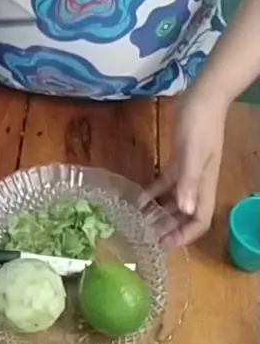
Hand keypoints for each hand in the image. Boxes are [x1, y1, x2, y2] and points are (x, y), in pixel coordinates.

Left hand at [145, 88, 228, 248]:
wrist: (203, 96)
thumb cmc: (199, 124)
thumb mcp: (192, 153)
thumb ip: (189, 181)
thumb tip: (185, 210)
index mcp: (204, 185)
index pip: (199, 220)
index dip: (184, 237)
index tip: (164, 246)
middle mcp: (198, 182)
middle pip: (186, 215)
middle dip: (169, 230)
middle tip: (147, 241)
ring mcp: (189, 171)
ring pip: (175, 200)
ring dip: (160, 213)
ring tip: (140, 224)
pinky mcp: (179, 159)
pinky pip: (166, 182)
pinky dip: (153, 192)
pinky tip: (138, 199)